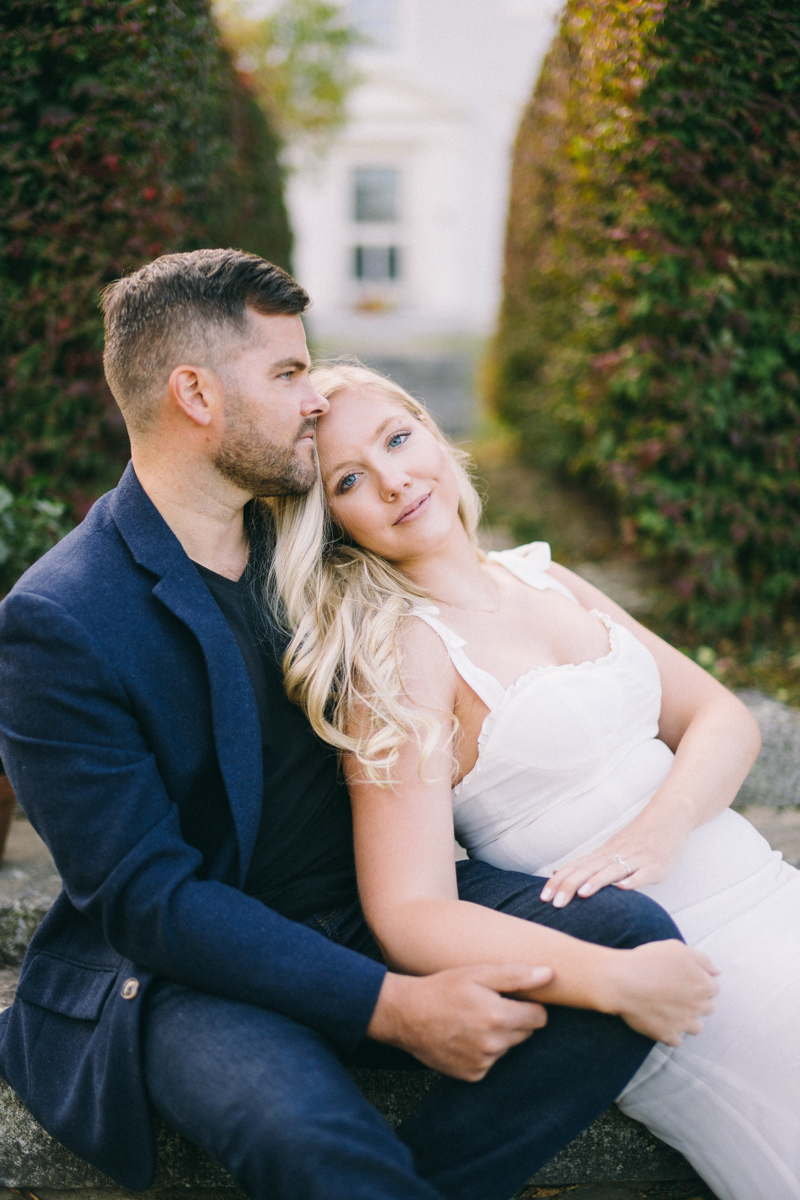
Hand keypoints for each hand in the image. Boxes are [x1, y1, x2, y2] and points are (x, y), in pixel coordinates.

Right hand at [367, 964, 551, 1080]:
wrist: (406, 1015)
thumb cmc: (443, 988)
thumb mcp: (477, 973)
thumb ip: (516, 975)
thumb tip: (550, 974)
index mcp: (499, 1018)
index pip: (540, 1017)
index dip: (529, 1005)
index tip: (512, 997)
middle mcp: (494, 1045)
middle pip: (525, 1033)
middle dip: (513, 1019)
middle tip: (488, 1005)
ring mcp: (483, 1063)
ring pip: (507, 1047)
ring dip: (498, 1035)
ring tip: (472, 1019)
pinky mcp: (472, 1075)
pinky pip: (490, 1061)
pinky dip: (482, 1050)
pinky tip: (464, 1036)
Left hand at [540, 815, 691, 907]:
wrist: (669, 816)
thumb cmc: (637, 839)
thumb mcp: (608, 850)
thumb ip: (586, 864)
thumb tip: (555, 873)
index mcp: (603, 854)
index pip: (575, 868)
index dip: (559, 882)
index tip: (542, 897)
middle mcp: (615, 856)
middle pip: (588, 870)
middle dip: (570, 886)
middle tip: (554, 904)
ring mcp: (636, 860)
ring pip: (613, 871)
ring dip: (597, 882)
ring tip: (583, 894)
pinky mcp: (656, 865)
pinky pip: (643, 873)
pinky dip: (634, 880)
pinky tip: (624, 888)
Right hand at [604, 940, 720, 1046]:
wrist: (623, 981)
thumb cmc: (649, 961)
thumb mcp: (677, 948)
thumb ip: (703, 960)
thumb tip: (717, 972)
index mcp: (703, 985)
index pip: (714, 988)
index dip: (699, 982)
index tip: (685, 979)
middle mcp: (698, 1006)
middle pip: (708, 1008)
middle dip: (697, 1001)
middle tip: (677, 993)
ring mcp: (683, 1023)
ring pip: (696, 1028)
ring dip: (688, 1020)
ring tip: (671, 1010)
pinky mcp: (667, 1035)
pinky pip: (677, 1040)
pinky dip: (671, 1033)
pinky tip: (661, 1021)